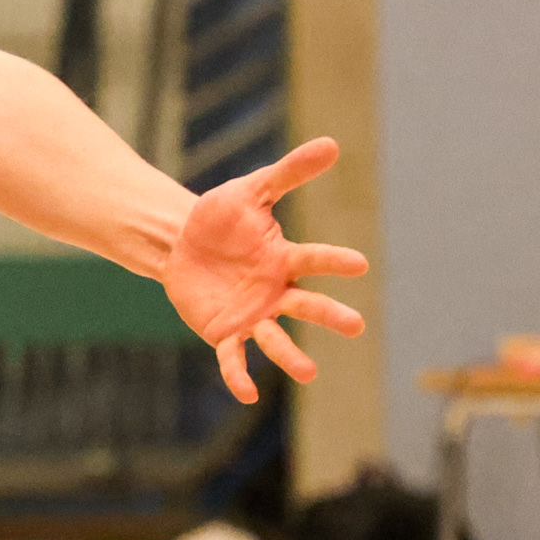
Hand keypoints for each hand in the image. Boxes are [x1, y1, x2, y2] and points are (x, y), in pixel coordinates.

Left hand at [161, 136, 369, 405]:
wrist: (180, 243)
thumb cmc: (220, 217)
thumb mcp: (250, 190)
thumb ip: (289, 173)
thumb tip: (332, 144)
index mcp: (283, 258)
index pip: (313, 260)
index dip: (334, 262)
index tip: (359, 264)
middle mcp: (274, 291)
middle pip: (305, 305)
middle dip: (328, 315)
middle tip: (356, 325)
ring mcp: (251, 315)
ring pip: (275, 338)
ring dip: (291, 355)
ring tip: (310, 374)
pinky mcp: (224, 333)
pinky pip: (233, 357)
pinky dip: (239, 375)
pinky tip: (247, 394)